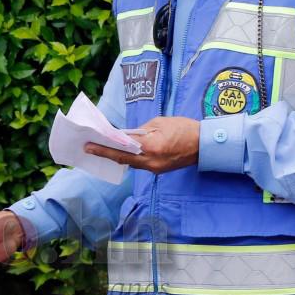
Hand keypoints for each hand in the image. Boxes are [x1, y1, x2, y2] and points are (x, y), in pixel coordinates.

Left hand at [85, 116, 199, 173]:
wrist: (204, 145)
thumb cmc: (183, 129)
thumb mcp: (159, 123)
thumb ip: (140, 131)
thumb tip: (126, 136)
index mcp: (150, 148)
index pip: (121, 149)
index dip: (103, 148)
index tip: (89, 146)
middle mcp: (150, 162)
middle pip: (122, 159)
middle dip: (106, 154)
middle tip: (90, 148)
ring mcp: (155, 169)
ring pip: (131, 163)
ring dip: (118, 156)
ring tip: (104, 148)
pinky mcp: (159, 170)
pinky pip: (140, 164)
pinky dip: (130, 158)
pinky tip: (124, 152)